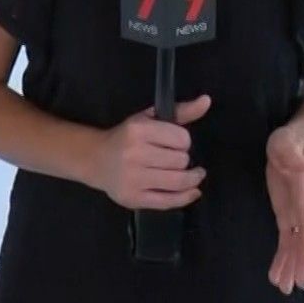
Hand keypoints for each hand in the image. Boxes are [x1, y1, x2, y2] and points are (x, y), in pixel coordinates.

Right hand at [86, 95, 211, 209]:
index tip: (177, 143)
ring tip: (193, 175)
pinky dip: (185, 197)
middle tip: (175, 159)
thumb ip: (181, 111)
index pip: (182, 139)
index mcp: (138, 130)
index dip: (184, 141)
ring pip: (178, 182)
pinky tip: (192, 191)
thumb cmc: (127, 137)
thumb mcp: (150, 118)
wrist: (96, 160)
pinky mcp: (133, 199)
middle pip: (181, 161)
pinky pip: (168, 201)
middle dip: (183, 160)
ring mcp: (133, 179)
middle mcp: (134, 154)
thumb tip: (206, 101)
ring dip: (191, 179)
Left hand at [264, 123, 303, 293]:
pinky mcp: (287, 217)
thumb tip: (296, 157)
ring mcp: (297, 216)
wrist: (294, 145)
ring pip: (296, 246)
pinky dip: (282, 259)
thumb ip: (290, 149)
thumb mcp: (288, 142)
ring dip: (290, 267)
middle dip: (302, 262)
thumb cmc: (291, 142)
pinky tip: (276, 275)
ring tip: (283, 288)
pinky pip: (286, 242)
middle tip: (296, 284)